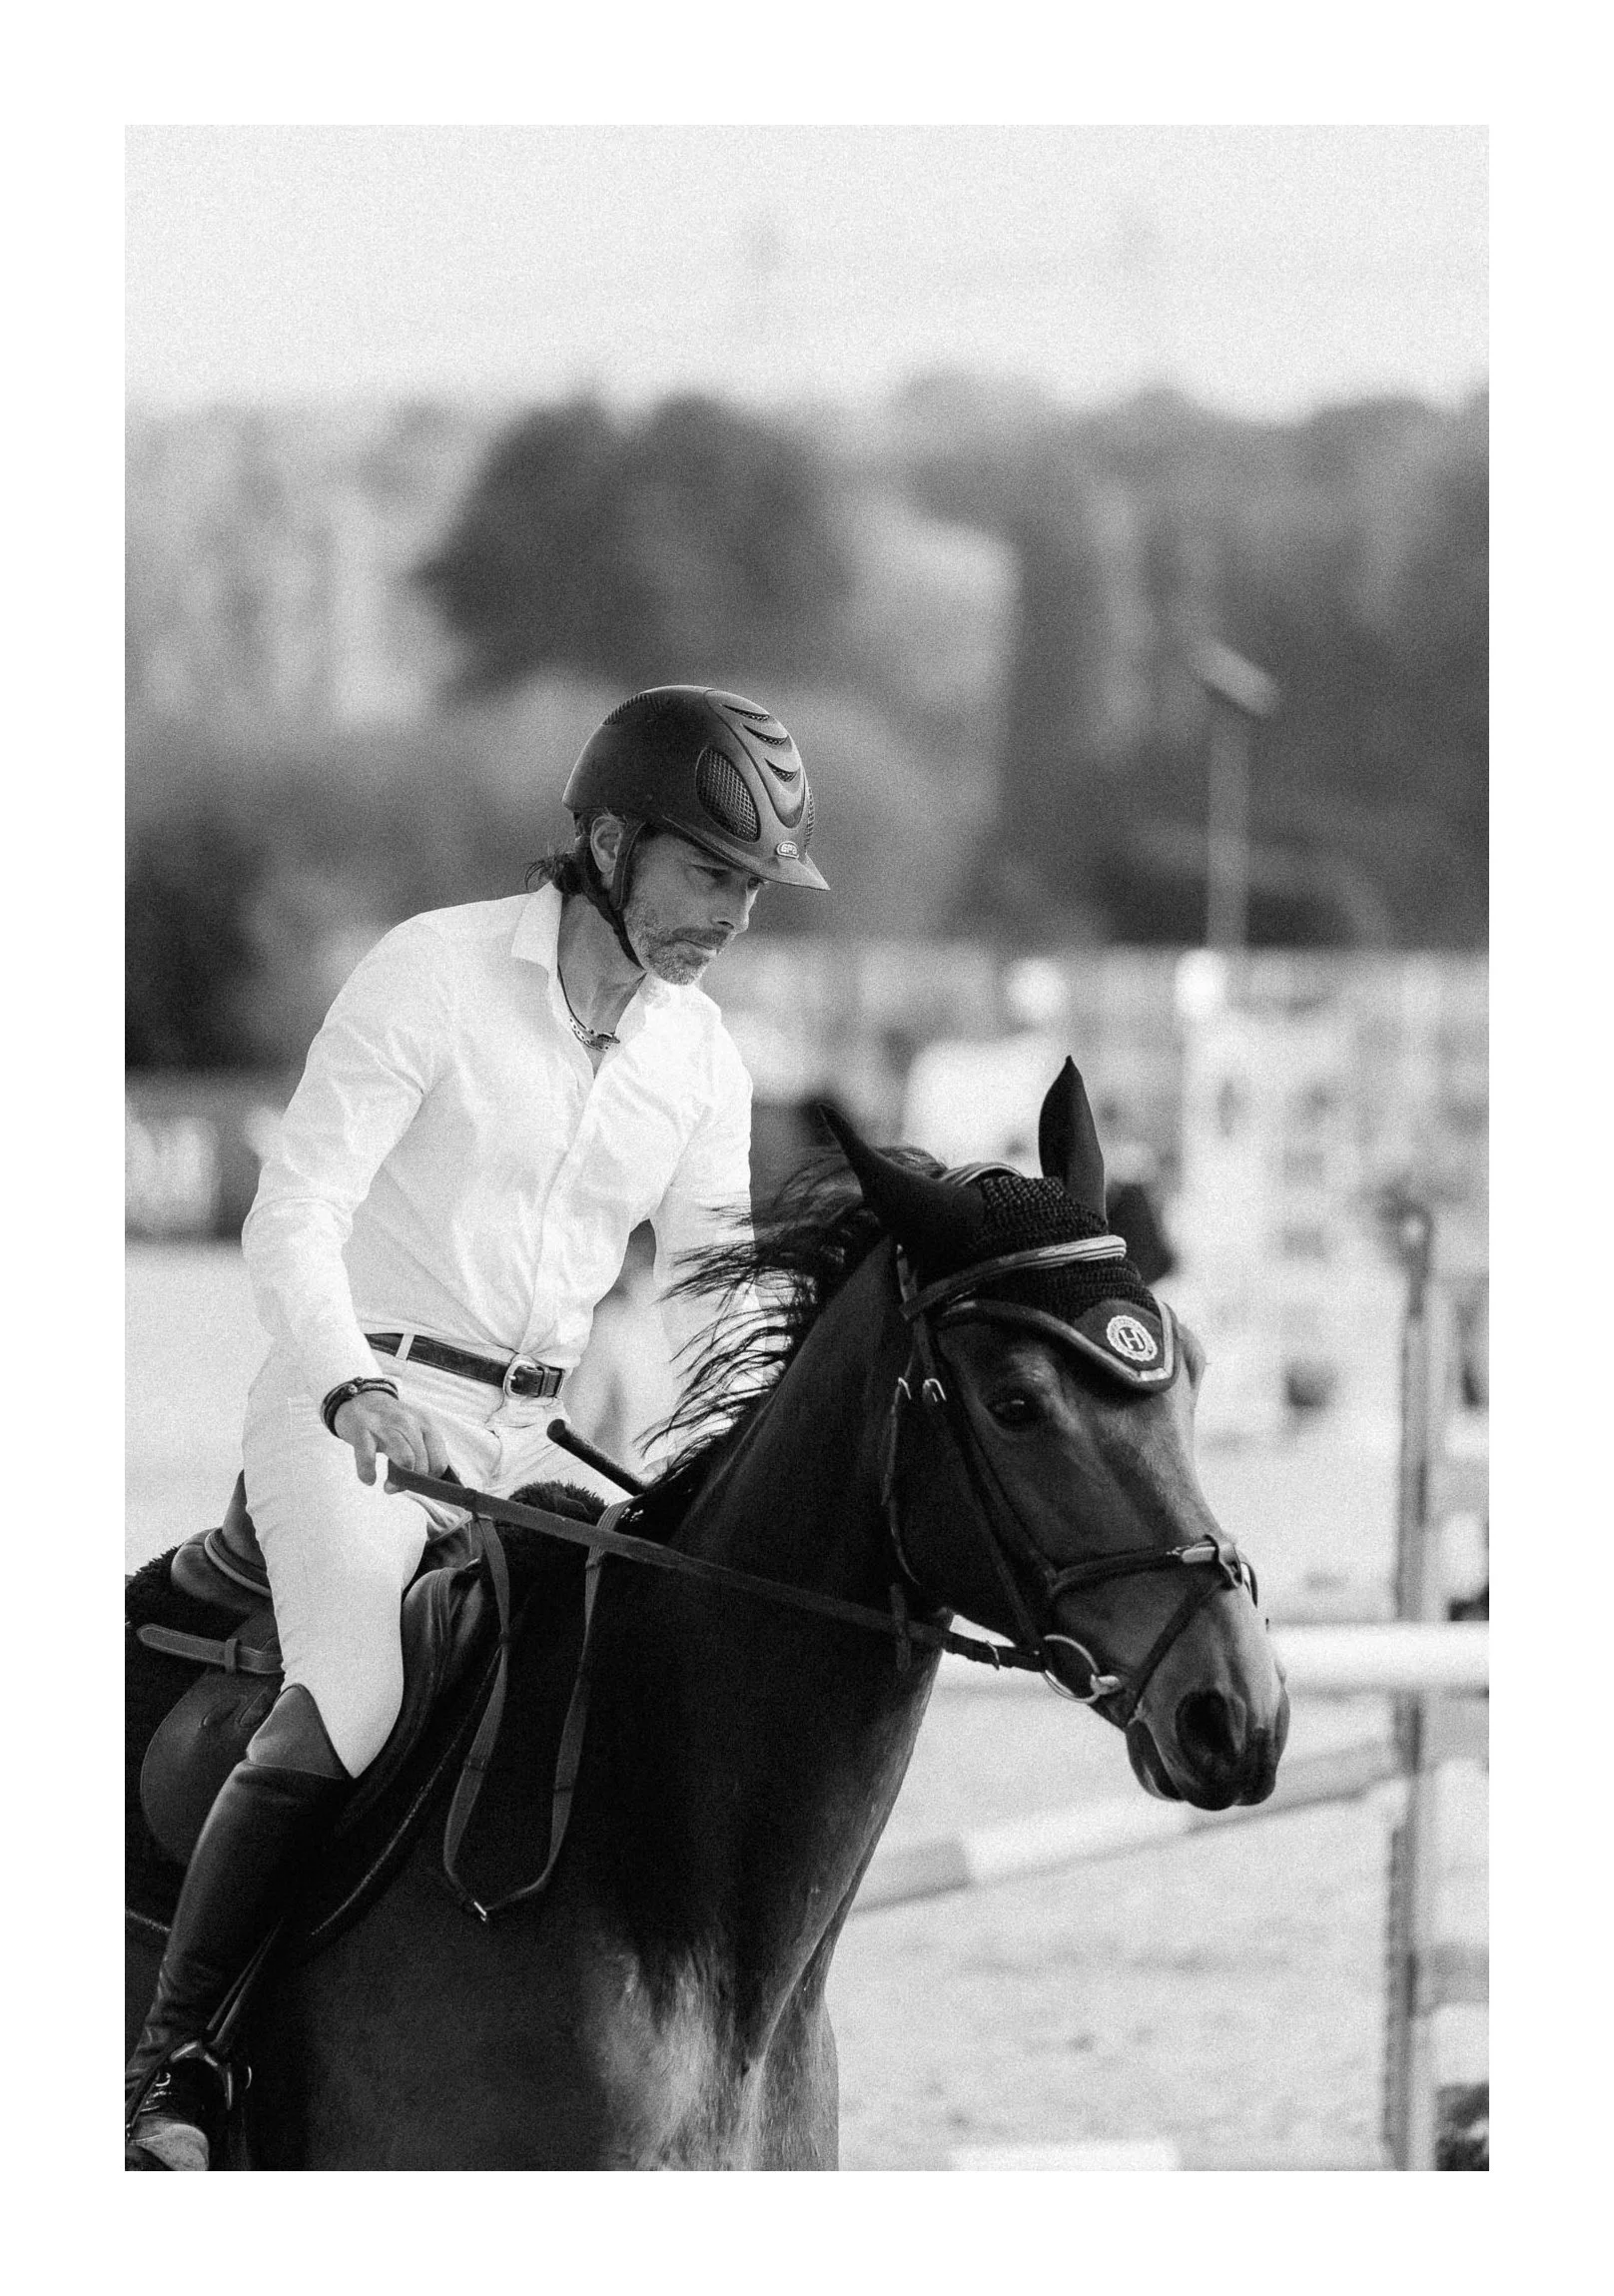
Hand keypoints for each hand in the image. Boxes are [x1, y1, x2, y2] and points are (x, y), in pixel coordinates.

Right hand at [332, 1392, 450, 1486]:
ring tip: (389, 1487)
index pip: (439, 1462)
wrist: (360, 1399)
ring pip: (405, 1459)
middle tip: (399, 1487)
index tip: (418, 1485)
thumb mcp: (417, 1429)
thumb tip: (454, 1477)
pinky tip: (369, 1479)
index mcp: (426, 1424)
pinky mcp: (363, 1430)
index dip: (430, 1480)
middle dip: (413, 1483)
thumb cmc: (391, 1422)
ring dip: (397, 1481)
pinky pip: (368, 1457)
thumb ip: (434, 1451)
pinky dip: (368, 1473)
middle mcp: (408, 1422)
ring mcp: (385, 1425)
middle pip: (422, 1463)